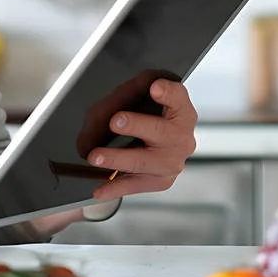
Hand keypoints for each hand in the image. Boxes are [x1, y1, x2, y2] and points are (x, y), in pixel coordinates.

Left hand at [81, 78, 196, 202]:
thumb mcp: (137, 99)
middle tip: (115, 121)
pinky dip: (114, 187)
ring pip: (144, 161)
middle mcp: (181, 137)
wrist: (156, 147)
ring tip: (96, 157)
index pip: (177, 97)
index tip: (154, 87)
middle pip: (161, 131)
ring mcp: (172, 161)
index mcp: (181, 111)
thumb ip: (130, 94)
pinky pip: (135, 184)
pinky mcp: (161, 181)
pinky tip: (99, 189)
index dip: (167, 92)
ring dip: (118, 158)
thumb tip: (114, 103)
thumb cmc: (146, 118)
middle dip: (136, 125)